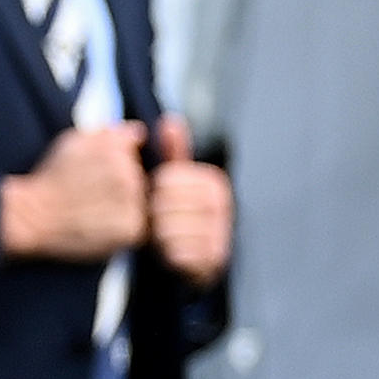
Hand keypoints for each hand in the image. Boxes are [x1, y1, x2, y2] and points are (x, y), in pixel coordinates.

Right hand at [0, 118, 147, 259]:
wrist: (33, 216)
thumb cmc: (51, 178)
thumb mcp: (74, 143)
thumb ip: (110, 134)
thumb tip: (138, 131)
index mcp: (115, 151)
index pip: (132, 151)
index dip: (116, 159)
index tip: (95, 169)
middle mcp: (127, 175)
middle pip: (139, 175)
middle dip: (121, 181)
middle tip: (91, 190)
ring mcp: (131, 204)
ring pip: (140, 199)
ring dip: (125, 202)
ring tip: (94, 205)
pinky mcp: (131, 229)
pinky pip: (137, 223)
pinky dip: (122, 223)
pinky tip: (99, 220)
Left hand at [142, 122, 231, 284]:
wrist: (195, 257)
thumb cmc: (180, 215)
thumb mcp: (175, 182)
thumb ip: (173, 153)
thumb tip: (171, 121)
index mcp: (213, 182)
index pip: (168, 179)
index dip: (155, 191)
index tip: (159, 199)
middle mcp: (222, 206)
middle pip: (168, 204)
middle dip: (156, 215)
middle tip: (160, 221)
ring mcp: (221, 232)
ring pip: (171, 229)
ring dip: (161, 236)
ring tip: (167, 236)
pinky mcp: (216, 258)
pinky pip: (178, 253)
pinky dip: (170, 255)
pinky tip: (174, 252)